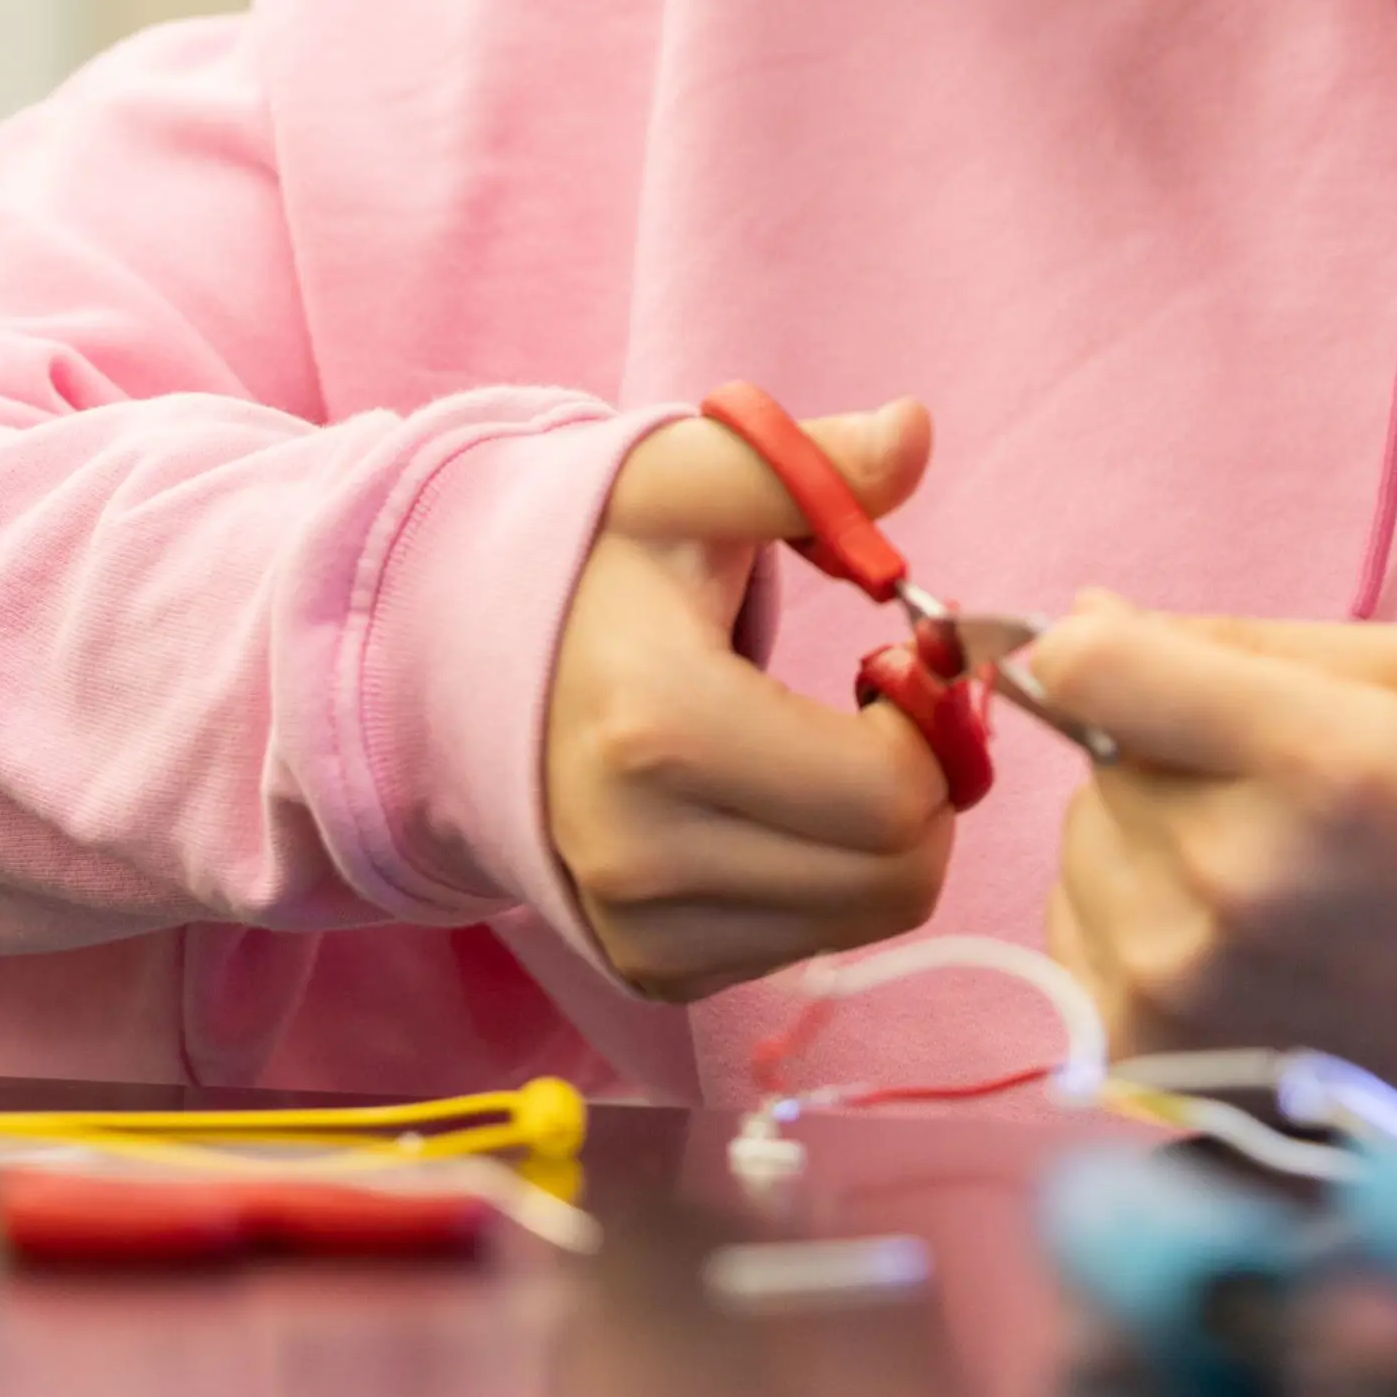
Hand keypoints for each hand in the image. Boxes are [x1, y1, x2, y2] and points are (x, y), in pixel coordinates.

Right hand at [545, 403, 956, 1003]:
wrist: (462, 660)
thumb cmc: (598, 558)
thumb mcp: (690, 480)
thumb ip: (809, 465)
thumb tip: (914, 430)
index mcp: (659, 724)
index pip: (887, 794)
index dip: (934, 723)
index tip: (899, 662)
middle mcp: (638, 853)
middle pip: (893, 876)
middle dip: (927, 785)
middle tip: (884, 708)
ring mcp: (634, 927)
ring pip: (860, 921)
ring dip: (880, 837)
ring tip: (824, 746)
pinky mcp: (643, 966)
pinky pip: (801, 947)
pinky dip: (821, 879)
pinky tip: (775, 800)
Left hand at [1024, 600, 1396, 1108]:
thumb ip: (1249, 644)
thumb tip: (1080, 621)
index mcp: (1321, 765)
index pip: (1097, 671)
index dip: (1097, 648)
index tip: (1124, 659)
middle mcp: (1235, 879)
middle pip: (1101, 758)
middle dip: (1165, 758)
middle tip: (1277, 804)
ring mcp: (1181, 984)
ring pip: (1085, 849)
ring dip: (1146, 847)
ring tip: (1269, 885)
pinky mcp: (1142, 1061)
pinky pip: (1079, 940)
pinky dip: (1135, 928)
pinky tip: (1236, 951)